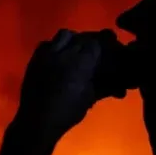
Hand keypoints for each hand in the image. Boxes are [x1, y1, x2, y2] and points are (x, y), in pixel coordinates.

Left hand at [10, 29, 103, 151]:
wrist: (37, 120)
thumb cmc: (67, 112)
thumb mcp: (89, 99)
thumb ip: (104, 87)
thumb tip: (119, 87)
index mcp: (81, 63)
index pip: (96, 44)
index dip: (103, 45)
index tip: (107, 49)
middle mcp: (65, 53)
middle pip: (82, 37)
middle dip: (90, 42)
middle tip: (93, 51)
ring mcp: (48, 53)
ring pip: (64, 34)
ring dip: (73, 39)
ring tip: (75, 50)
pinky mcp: (35, 58)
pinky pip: (47, 43)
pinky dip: (54, 45)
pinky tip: (57, 56)